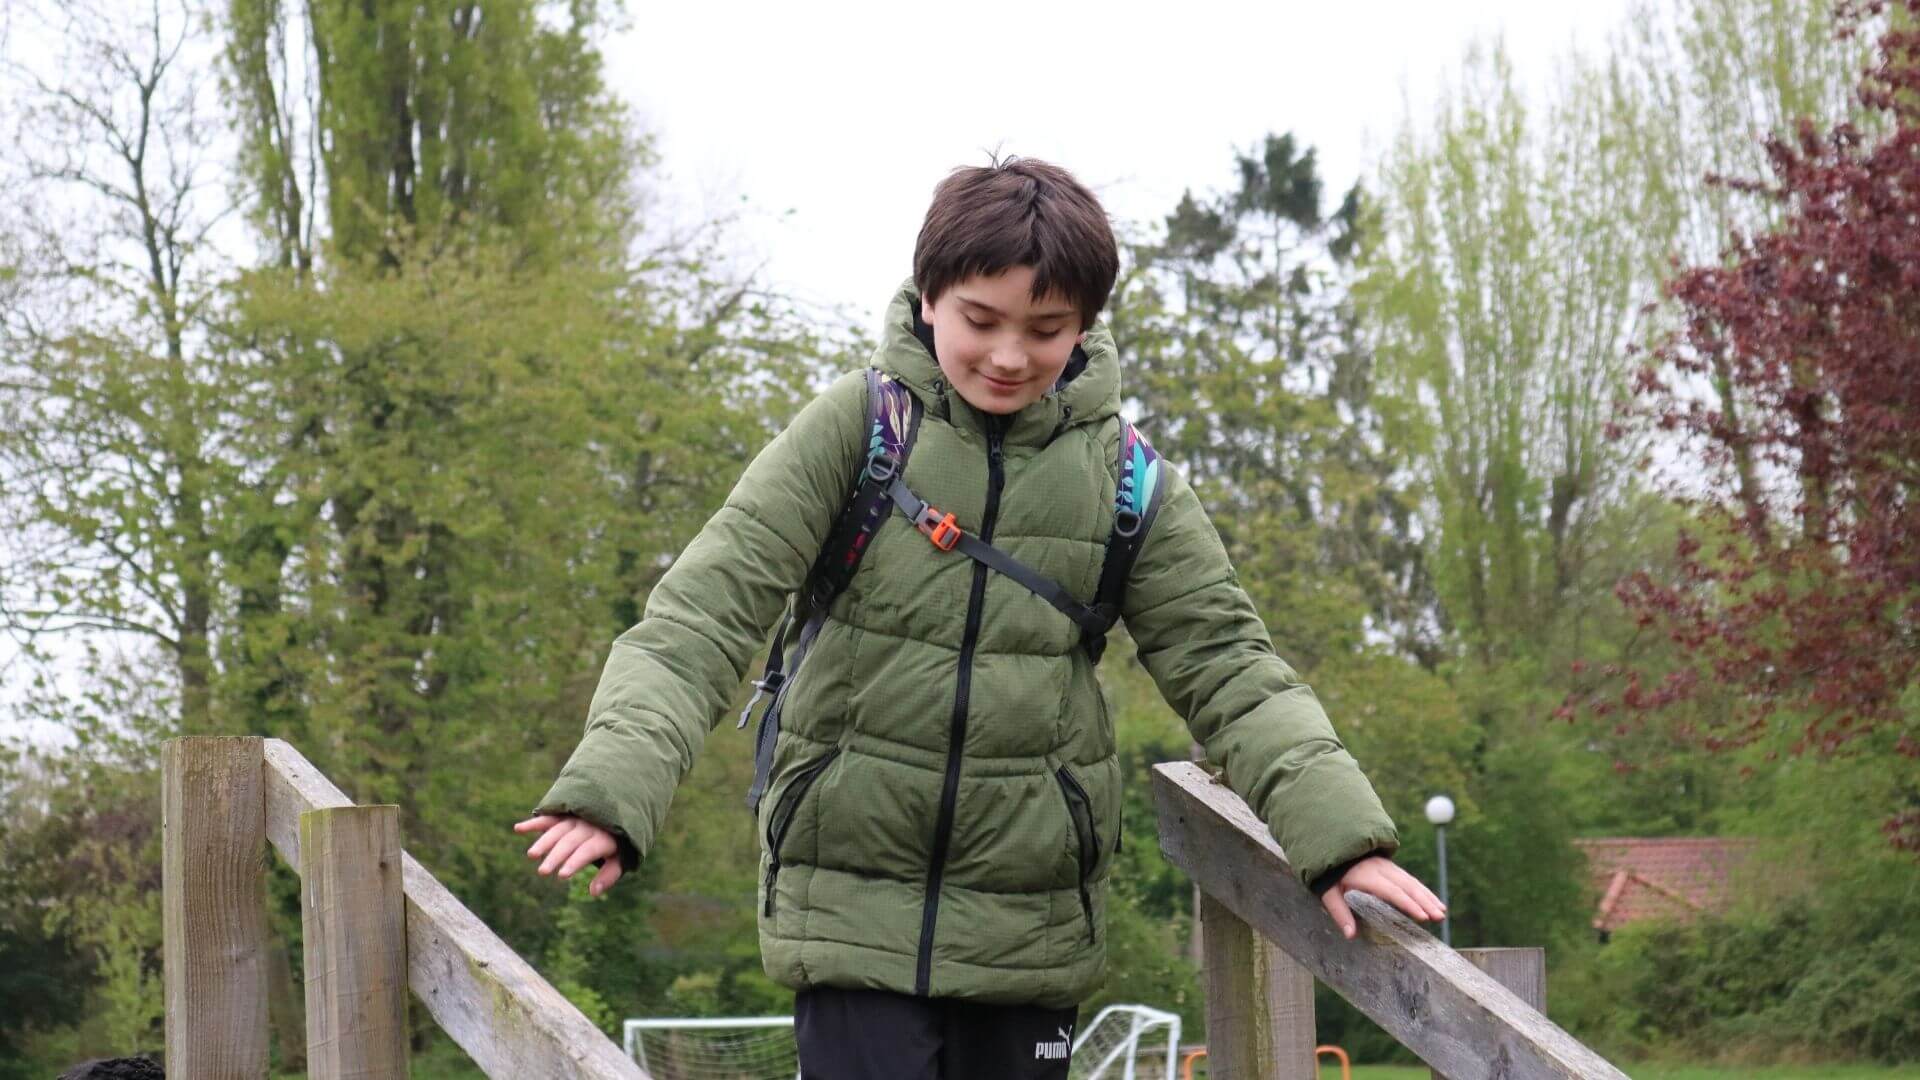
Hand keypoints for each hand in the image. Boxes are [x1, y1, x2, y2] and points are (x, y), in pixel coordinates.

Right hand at [512, 814, 623, 896]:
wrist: (618, 809)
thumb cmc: (616, 843)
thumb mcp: (620, 858)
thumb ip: (609, 875)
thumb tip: (593, 892)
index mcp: (603, 837)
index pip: (588, 850)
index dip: (575, 862)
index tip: (562, 875)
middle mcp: (588, 826)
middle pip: (570, 841)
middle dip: (556, 856)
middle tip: (543, 872)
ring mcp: (575, 818)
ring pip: (557, 830)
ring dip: (544, 842)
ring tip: (532, 855)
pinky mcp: (564, 814)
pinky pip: (548, 817)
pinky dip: (534, 822)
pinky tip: (518, 828)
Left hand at [1318, 855, 1444, 939]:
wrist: (1334, 850)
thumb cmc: (1332, 877)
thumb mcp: (1329, 894)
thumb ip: (1340, 913)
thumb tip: (1350, 935)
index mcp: (1367, 877)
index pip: (1391, 891)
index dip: (1407, 904)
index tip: (1422, 917)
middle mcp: (1381, 869)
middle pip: (1407, 886)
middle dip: (1425, 902)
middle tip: (1439, 918)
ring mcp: (1388, 867)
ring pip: (1412, 882)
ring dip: (1428, 897)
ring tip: (1441, 913)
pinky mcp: (1392, 868)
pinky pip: (1411, 880)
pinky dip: (1425, 892)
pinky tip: (1436, 902)